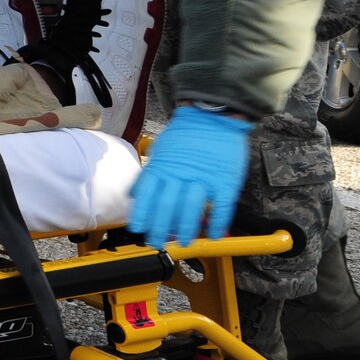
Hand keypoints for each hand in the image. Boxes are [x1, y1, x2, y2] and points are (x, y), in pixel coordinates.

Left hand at [128, 105, 253, 245]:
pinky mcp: (225, 181)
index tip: (139, 229)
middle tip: (157, 243)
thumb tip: (134, 194)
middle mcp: (180, 174)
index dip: (142, 214)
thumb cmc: (185, 136)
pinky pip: (221, 206)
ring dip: (185, 229)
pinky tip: (212, 235)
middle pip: (166, 206)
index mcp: (162, 167)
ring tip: (183, 243)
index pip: (147, 195)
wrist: (214, 117)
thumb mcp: (161, 151)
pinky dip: (217, 223)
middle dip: (160, 229)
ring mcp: (204, 178)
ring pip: (191, 209)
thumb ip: (150, 174)